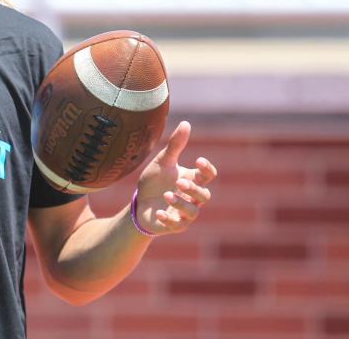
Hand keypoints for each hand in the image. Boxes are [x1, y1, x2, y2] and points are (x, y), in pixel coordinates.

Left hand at [134, 121, 216, 235]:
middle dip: (193, 189)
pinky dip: (169, 219)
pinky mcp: (174, 225)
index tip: (198, 160)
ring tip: (167, 195)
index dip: (207, 169)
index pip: (208, 176)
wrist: (140, 203)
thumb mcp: (163, 162)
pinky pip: (177, 225)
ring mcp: (184, 213)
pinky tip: (159, 213)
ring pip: (193, 212)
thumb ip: (175, 146)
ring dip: (181, 203)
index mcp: (192, 180)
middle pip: (204, 195)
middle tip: (179, 182)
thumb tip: (186, 123)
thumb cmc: (155, 181)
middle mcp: (192, 197)